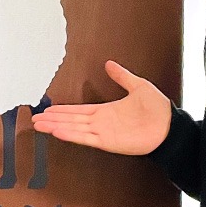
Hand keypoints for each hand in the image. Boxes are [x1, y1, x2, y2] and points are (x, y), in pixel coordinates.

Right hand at [31, 60, 170, 154]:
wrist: (170, 127)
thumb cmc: (158, 109)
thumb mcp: (138, 86)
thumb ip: (122, 76)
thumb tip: (110, 64)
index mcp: (106, 111)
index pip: (78, 110)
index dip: (62, 110)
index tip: (47, 109)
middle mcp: (100, 123)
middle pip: (70, 120)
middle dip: (52, 119)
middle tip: (35, 118)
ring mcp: (102, 133)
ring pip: (73, 129)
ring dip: (56, 127)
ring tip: (39, 125)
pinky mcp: (107, 142)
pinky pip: (85, 138)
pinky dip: (71, 135)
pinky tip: (58, 132)